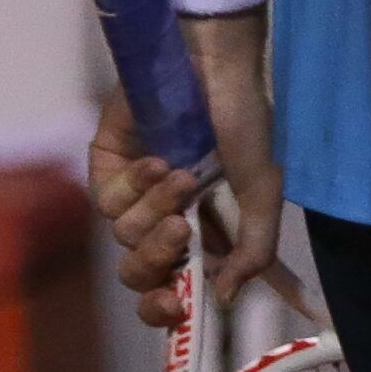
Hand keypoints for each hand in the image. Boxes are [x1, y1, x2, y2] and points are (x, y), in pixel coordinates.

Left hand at [85, 13, 283, 328]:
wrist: (212, 63)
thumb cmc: (246, 118)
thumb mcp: (264, 187)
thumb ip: (253, 247)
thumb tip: (225, 298)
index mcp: (203, 226)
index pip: (176, 285)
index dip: (168, 308)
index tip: (177, 307)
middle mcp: (163, 215)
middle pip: (139, 272)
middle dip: (158, 258)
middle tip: (183, 229)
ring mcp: (133, 192)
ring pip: (125, 237)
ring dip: (156, 209)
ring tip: (182, 173)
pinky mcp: (106, 166)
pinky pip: (108, 201)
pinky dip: (136, 184)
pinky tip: (158, 159)